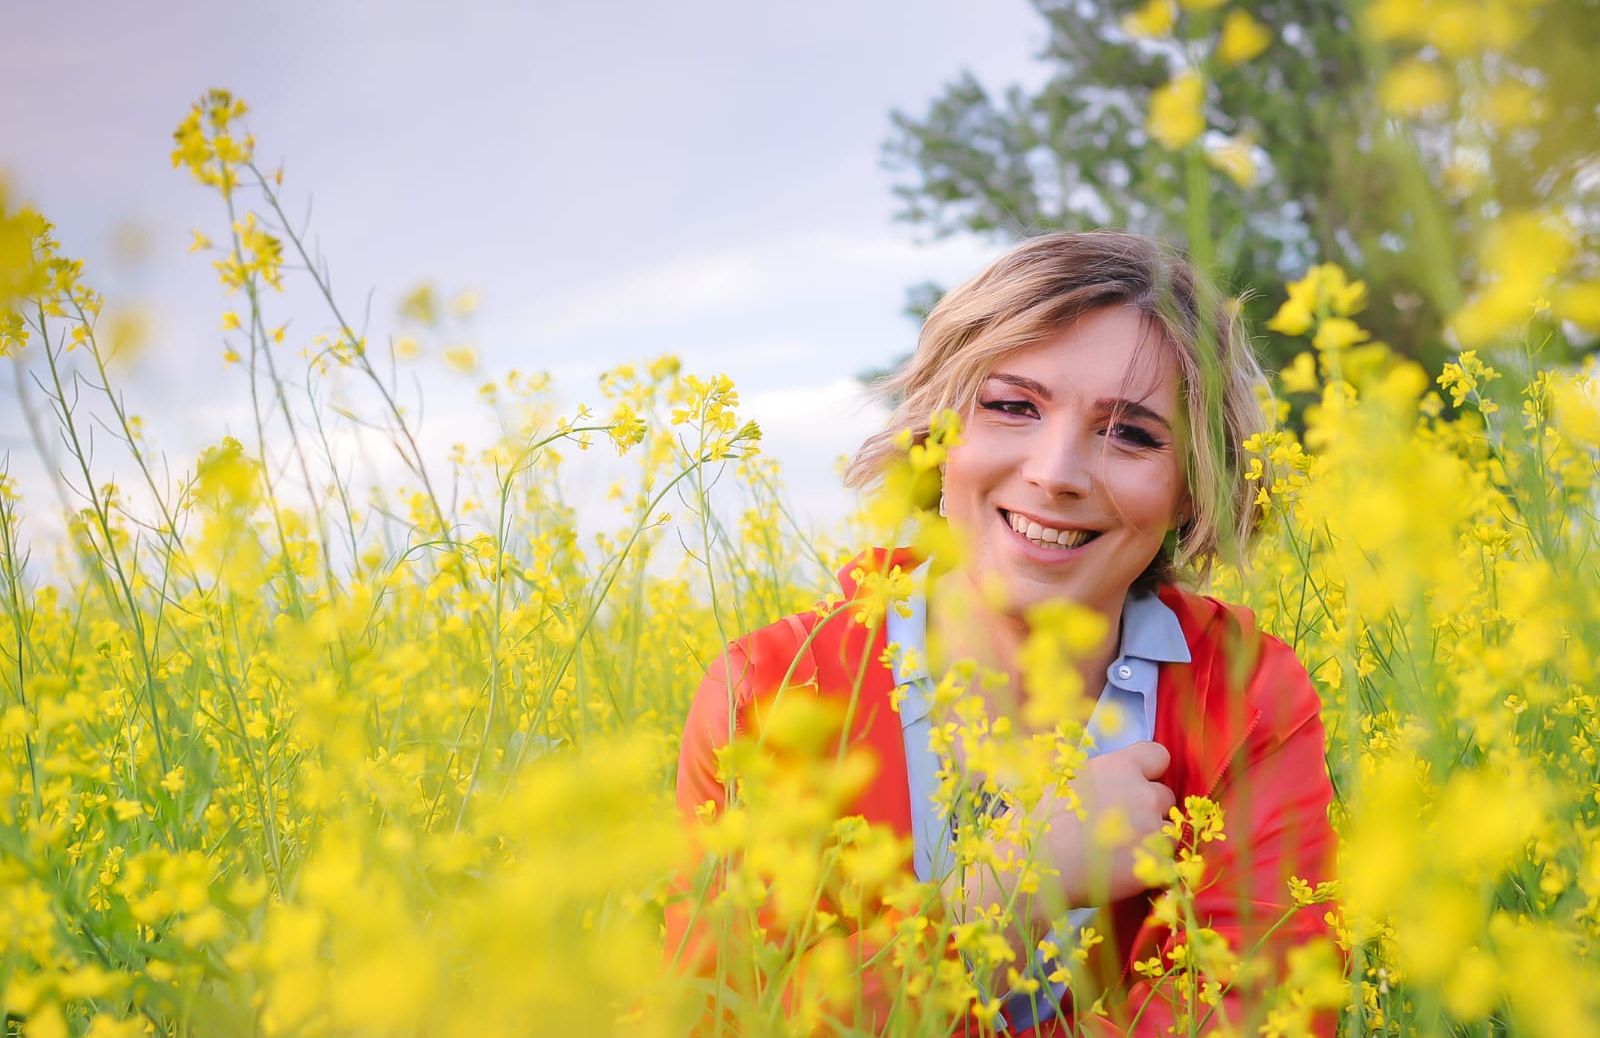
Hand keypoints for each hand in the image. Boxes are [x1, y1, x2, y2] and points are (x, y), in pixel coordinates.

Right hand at [1037, 741, 1176, 907]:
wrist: (1038, 867)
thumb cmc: (1041, 823)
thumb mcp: (1062, 782)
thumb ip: (1095, 775)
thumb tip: (1102, 775)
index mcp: (1119, 767)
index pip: (1158, 755)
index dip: (1150, 770)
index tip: (1138, 783)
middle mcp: (1142, 793)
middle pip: (1165, 795)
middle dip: (1149, 808)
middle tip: (1120, 825)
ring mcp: (1152, 829)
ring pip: (1167, 830)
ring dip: (1151, 839)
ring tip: (1118, 852)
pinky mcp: (1157, 863)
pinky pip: (1165, 862)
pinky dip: (1148, 868)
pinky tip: (1121, 872)